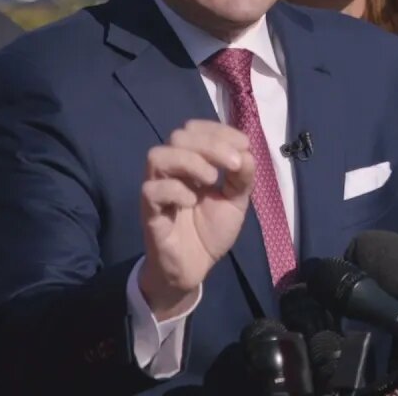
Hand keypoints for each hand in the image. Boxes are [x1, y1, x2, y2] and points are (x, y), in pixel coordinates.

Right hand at [138, 120, 254, 319]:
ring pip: (158, 156)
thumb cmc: (211, 230)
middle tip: (233, 164)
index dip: (219, 130)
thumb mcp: (236, 201)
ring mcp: (158, 189)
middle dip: (210, 144)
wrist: (195, 268)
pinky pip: (151, 190)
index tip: (244, 144)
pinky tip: (192, 202)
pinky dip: (175, 190)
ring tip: (211, 180)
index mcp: (191, 162)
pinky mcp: (150, 212)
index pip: (195, 129)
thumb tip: (248, 153)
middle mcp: (171, 170)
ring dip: (190, 161)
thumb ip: (243, 178)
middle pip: (178, 136)